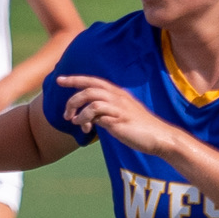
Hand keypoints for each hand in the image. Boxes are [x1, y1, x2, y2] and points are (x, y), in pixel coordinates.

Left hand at [56, 75, 179, 155]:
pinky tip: (87, 128)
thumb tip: (84, 117)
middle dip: (72, 100)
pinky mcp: (119, 120)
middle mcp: (118, 97)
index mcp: (118, 93)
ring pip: (91, 100)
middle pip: (88, 89)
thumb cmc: (138, 127)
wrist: (159, 137)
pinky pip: (97, 115)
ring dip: (78, 112)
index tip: (59, 80)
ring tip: (75, 122)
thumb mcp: (118, 115)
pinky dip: (87, 120)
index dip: (75, 79)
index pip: (93, 81)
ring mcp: (119, 108)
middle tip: (66, 114)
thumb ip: (102, 112)